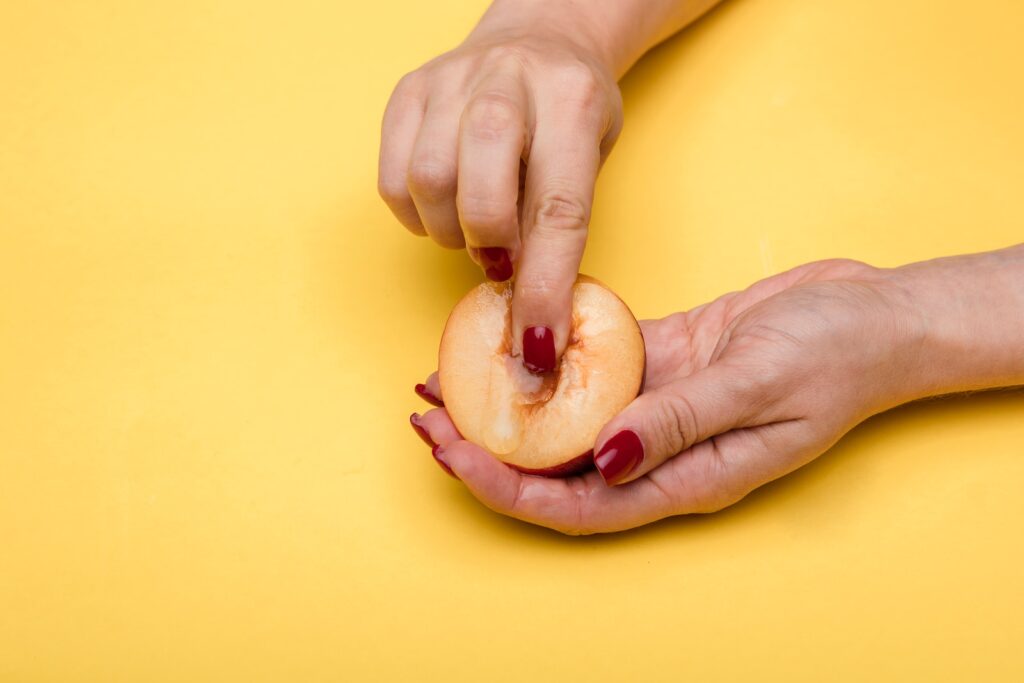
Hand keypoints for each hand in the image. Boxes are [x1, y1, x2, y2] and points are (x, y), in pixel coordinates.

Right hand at [378, 18, 621, 369]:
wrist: (539, 39)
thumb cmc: (569, 114)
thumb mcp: (591, 158)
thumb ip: (559, 224)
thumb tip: (532, 319)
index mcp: (571, 101)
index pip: (558, 210)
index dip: (544, 287)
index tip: (537, 343)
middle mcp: (508, 81)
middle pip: (478, 190)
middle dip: (489, 245)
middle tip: (503, 256)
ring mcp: (450, 80)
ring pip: (426, 184)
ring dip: (452, 231)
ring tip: (477, 226)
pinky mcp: (407, 92)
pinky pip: (392, 180)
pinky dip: (417, 215)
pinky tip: (446, 205)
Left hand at [411, 259, 928, 533]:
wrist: (875, 316)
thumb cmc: (836, 355)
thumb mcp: (761, 385)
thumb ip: (682, 422)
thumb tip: (603, 458)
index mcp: (686, 477)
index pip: (576, 504)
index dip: (507, 487)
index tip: (452, 455)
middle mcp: (661, 450)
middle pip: (556, 466)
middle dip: (486, 449)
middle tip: (427, 418)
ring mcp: (658, 406)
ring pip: (565, 417)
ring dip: (507, 402)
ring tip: (446, 379)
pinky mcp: (662, 361)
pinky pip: (592, 365)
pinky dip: (548, 357)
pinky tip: (510, 340)